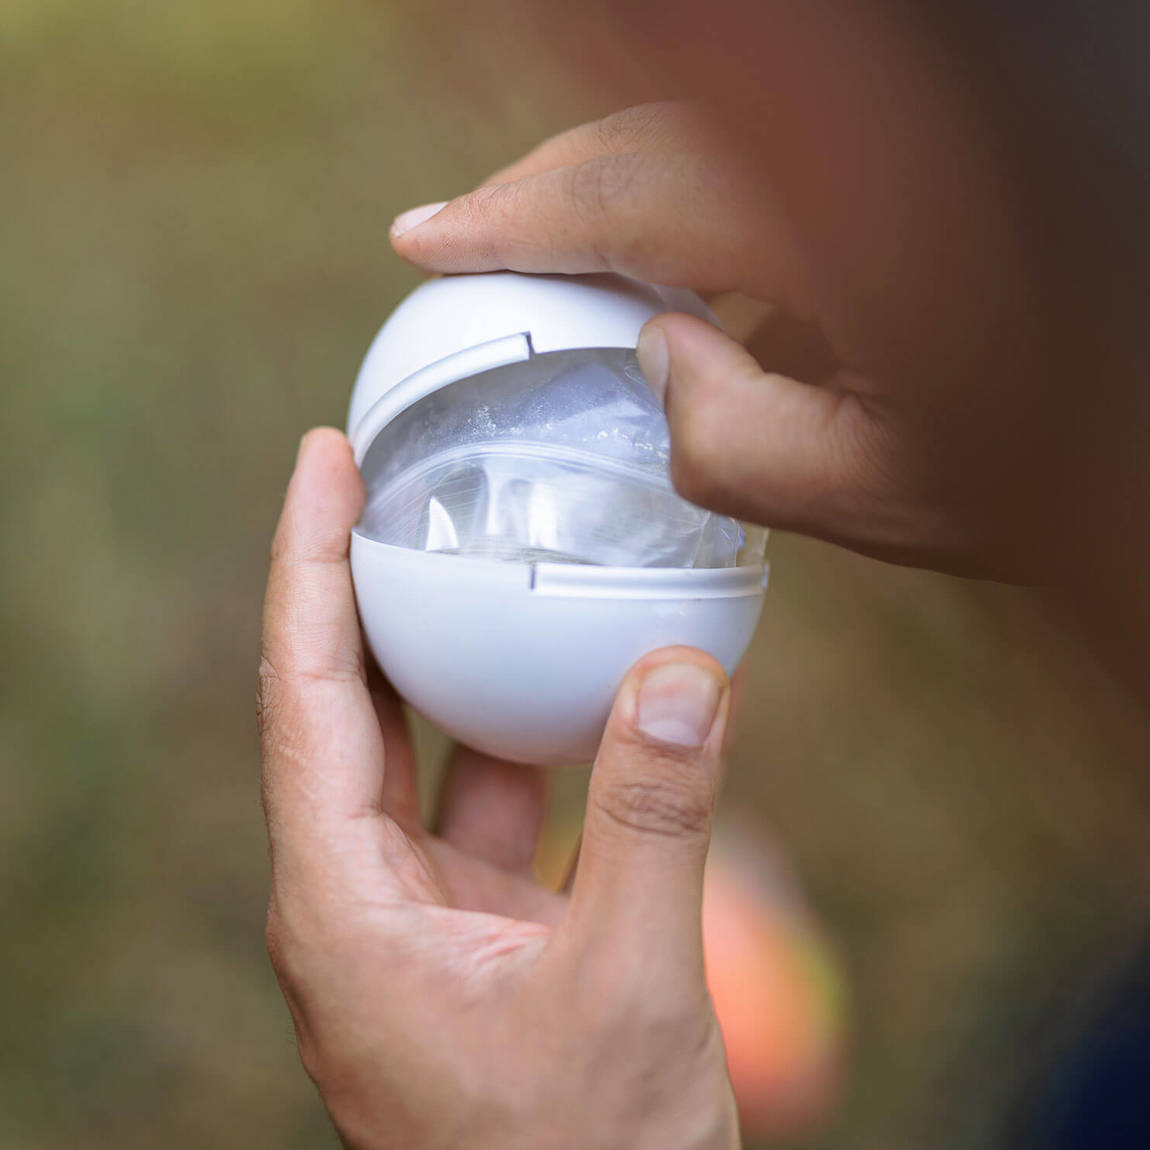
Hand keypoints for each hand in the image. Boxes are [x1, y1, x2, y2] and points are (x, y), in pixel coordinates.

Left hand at [258, 429, 742, 1149]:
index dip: (306, 564)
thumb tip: (681, 668)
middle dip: (353, 583)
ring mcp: (412, 912)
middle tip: (382, 476)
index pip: (304, 696)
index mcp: (344, 910)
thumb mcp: (631, 990)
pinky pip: (480, 797)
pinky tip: (566, 681)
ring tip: (467, 554)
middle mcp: (356, 899)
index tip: (321, 460)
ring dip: (440, 653)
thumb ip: (655, 822)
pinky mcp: (472, 928)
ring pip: (412, 749)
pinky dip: (518, 732)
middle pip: (340, 703)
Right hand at [390, 101, 1054, 580]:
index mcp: (847, 225)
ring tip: (540, 255)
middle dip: (544, 187)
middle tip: (464, 239)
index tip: (425, 239)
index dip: (516, 215)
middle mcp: (854, 163)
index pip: (634, 192)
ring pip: (698, 141)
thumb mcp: (879, 494)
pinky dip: (678, 209)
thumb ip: (733, 443)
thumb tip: (660, 358)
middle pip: (652, 139)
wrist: (1136, 439)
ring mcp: (875, 161)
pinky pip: (752, 168)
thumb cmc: (1046, 475)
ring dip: (607, 192)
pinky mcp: (891, 178)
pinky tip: (662, 279)